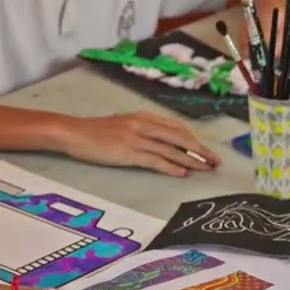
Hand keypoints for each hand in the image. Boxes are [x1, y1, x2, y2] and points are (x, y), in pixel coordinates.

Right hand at [58, 111, 219, 176]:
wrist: (75, 133)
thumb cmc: (97, 131)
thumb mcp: (124, 124)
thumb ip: (143, 129)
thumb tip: (163, 140)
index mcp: (143, 117)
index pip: (176, 127)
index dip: (194, 139)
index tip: (206, 150)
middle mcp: (143, 125)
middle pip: (179, 137)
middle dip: (199, 149)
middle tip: (214, 161)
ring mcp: (136, 138)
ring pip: (170, 149)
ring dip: (190, 160)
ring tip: (204, 169)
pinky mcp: (128, 152)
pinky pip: (155, 160)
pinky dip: (170, 166)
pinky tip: (181, 172)